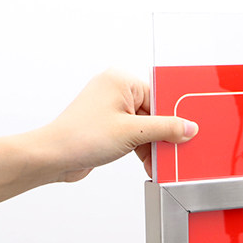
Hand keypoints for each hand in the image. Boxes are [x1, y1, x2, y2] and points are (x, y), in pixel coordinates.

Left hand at [38, 69, 197, 180]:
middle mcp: (115, 90)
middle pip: (154, 114)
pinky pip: (135, 135)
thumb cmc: (81, 137)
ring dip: (152, 147)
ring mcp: (111, 108)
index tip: (183, 136)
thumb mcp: (133, 133)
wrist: (54, 156)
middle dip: (162, 136)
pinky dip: (142, 149)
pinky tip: (147, 163)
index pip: (160, 98)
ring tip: (154, 162)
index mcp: (121, 80)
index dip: (172, 119)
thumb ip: (165, 129)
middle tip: (167, 152)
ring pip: (146, 127)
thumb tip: (188, 127)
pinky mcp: (109, 125)